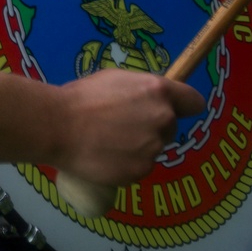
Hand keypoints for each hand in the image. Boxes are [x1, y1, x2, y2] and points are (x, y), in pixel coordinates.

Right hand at [54, 70, 203, 188]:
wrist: (58, 126)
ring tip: (109, 143)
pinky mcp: (141, 170)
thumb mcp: (115, 80)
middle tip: (123, 126)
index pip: (193, 101)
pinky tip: (106, 157)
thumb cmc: (81, 96)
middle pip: (170, 126)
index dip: (184, 106)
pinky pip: (140, 166)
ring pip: (154, 147)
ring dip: (139, 147)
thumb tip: (146, 100)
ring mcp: (153, 147)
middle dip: (153, 127)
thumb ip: (140, 91)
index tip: (174, 109)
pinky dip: (128, 164)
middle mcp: (163, 118)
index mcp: (158, 91)